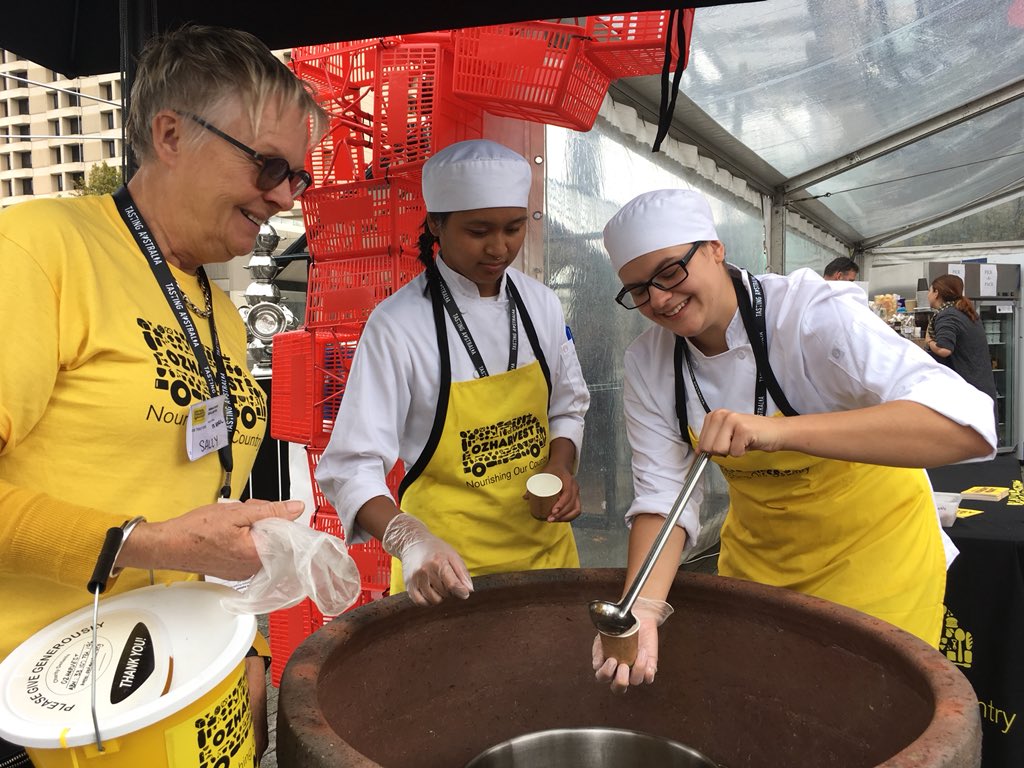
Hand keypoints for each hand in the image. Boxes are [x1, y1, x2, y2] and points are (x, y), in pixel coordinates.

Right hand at [117, 498, 304, 579]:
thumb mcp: (237, 512)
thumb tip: (296, 508)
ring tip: (234, 520)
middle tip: (246, 510)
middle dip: (266, 520)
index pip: (289, 537)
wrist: (169, 545)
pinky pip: (250, 551)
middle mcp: (253, 568)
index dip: (281, 518)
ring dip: (254, 527)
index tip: (270, 510)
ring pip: (263, 543)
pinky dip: (245, 538)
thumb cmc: (196, 531)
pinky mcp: (236, 570)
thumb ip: (271, 511)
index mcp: (257, 554)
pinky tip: (230, 531)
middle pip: (276, 538)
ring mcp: (244, 571)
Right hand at [382, 513, 472, 605]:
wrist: (413, 542)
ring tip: (438, 584)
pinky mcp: (408, 585)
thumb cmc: (436, 550)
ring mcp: (415, 579)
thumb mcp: (453, 556)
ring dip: (439, 596)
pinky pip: (421, 602)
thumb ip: (462, 573)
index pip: (452, 584)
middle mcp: (425, 571)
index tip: (464, 594)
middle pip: (445, 593)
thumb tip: (469, 591)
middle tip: (446, 579)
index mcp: (439, 562)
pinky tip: (430, 591)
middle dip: (449, 590)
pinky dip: (428, 600)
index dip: (461, 591)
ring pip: (433, 600)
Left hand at [523, 463, 581, 522]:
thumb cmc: (552, 470)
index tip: (553, 511)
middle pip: (571, 504)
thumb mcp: (544, 474)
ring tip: (554, 520)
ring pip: (576, 509)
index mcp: (568, 481)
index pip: (568, 494)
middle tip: (550, 518)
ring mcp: (577, 494)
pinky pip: (576, 510)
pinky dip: (569, 517)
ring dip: (565, 517)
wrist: (561, 466)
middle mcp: (575, 488)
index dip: (561, 504)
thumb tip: (525, 497)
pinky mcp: (576, 499)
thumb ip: (534, 484)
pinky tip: (561, 520)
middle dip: (561, 514)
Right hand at [593, 597, 673, 693]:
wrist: (637, 616)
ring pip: (635, 681)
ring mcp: (635, 670)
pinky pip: (649, 677)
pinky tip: (645, 657)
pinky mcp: (649, 666)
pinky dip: (648, 672)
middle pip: (618, 688)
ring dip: (637, 669)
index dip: (606, 673)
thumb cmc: (618, 627)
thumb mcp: (604, 636)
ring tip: (639, 652)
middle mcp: (621, 672)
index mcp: (607, 665)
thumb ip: (598, 649)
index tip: (612, 660)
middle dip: (620, 681)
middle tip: (623, 666)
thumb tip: (597, 665)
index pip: (602, 677)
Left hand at [696, 408, 782, 456]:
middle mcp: (721, 415)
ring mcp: (732, 421)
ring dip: (732, 451)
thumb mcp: (726, 435)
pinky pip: (734, 452)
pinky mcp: (743, 429)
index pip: (701, 443)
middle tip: (735, 443)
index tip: (726, 443)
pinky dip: (742, 452)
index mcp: (714, 416)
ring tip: (741, 442)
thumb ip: (710, 441)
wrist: (775, 432)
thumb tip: (698, 453)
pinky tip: (749, 442)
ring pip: (719, 450)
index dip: (713, 449)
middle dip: (722, 452)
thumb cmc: (750, 435)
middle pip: (708, 448)